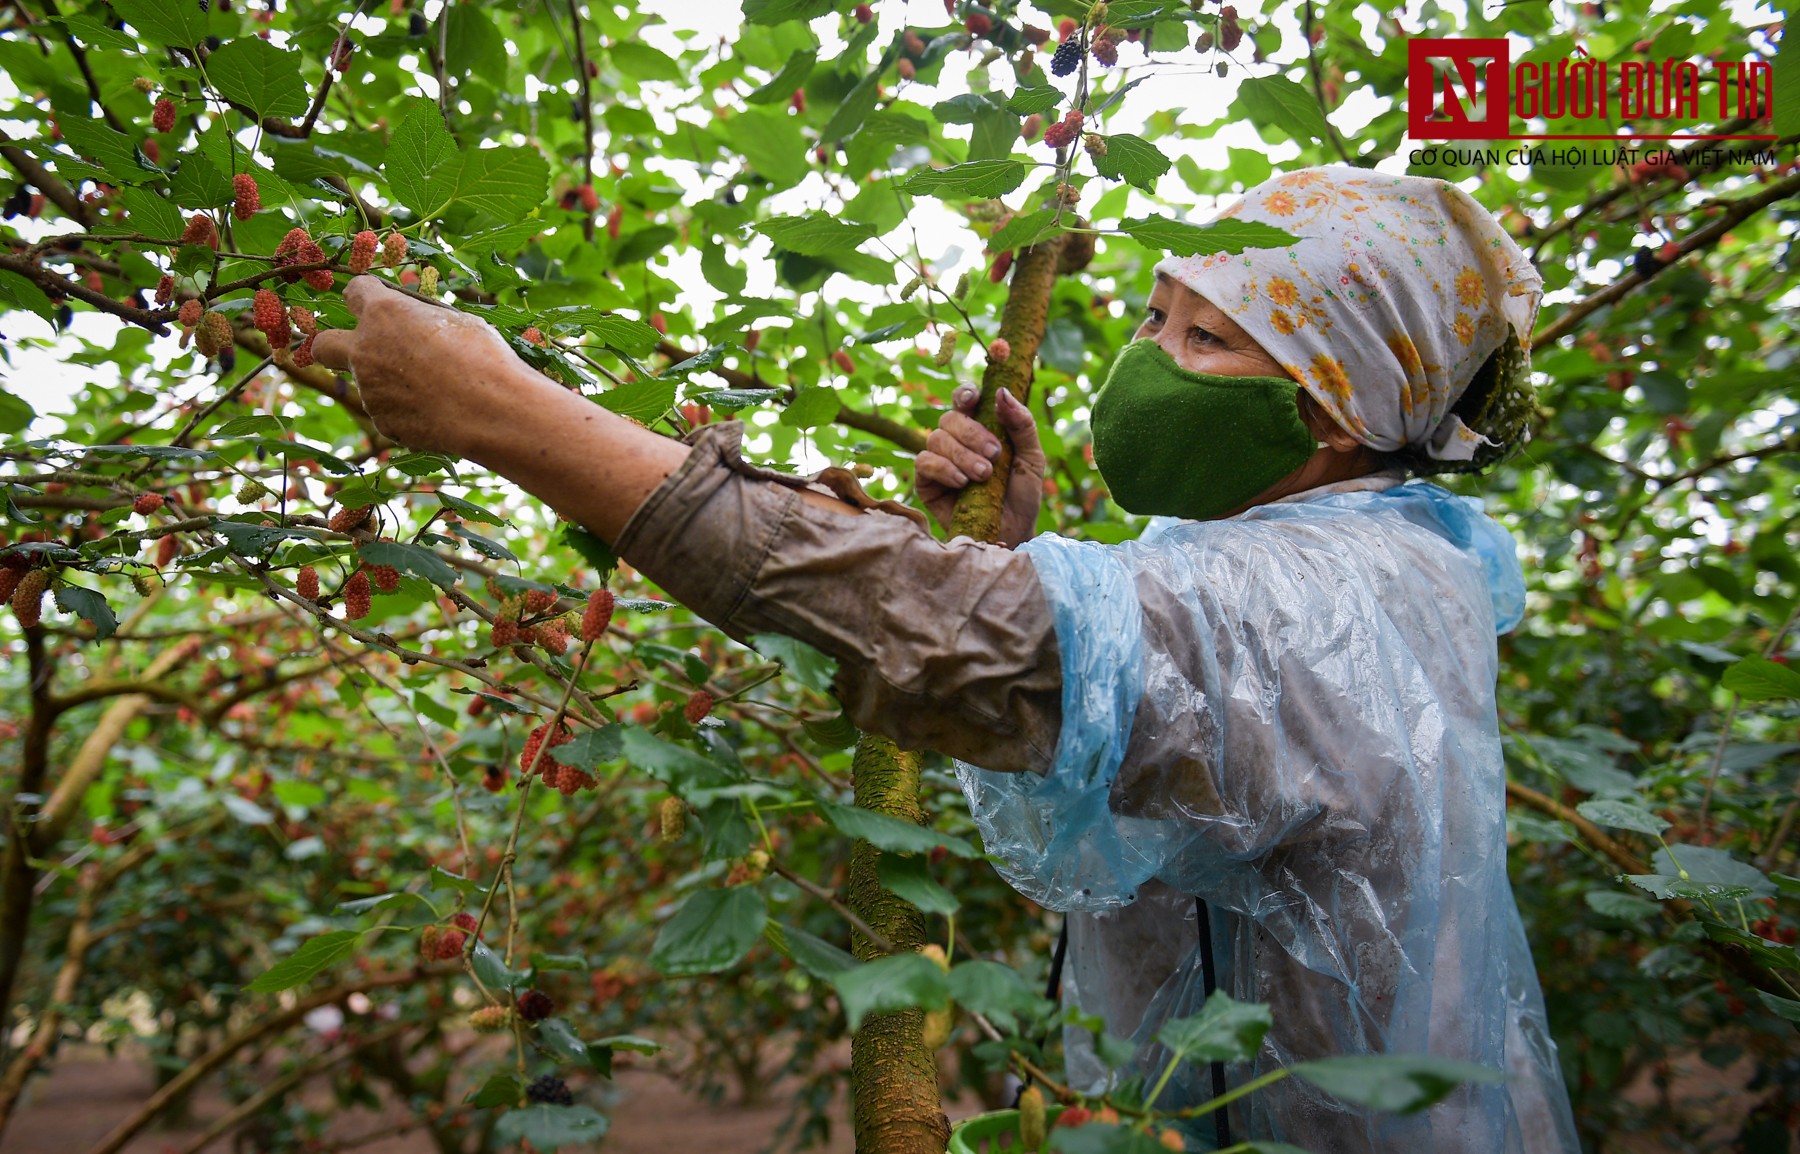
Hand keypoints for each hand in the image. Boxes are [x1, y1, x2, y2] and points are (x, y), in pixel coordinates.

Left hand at [311, 276, 533, 458]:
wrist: (492, 411)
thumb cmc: (483, 357)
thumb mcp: (456, 321)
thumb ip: (422, 320)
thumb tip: (417, 323)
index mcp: (383, 313)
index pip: (355, 291)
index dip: (369, 295)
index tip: (382, 302)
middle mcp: (365, 349)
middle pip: (324, 344)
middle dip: (335, 344)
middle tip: (368, 350)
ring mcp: (369, 390)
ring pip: (367, 382)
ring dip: (389, 382)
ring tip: (436, 388)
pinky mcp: (383, 422)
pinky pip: (388, 412)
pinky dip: (406, 411)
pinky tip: (438, 411)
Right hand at [915, 385, 1044, 546]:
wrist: (1012, 533)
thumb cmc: (1022, 496)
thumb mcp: (1032, 457)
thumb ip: (1022, 424)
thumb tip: (1001, 392)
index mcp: (981, 427)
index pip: (964, 399)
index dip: (964, 394)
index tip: (974, 399)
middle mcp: (956, 440)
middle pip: (949, 417)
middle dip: (972, 433)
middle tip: (994, 455)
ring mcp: (939, 460)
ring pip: (935, 437)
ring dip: (962, 454)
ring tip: (983, 475)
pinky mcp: (926, 482)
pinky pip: (924, 462)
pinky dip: (944, 468)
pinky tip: (962, 483)